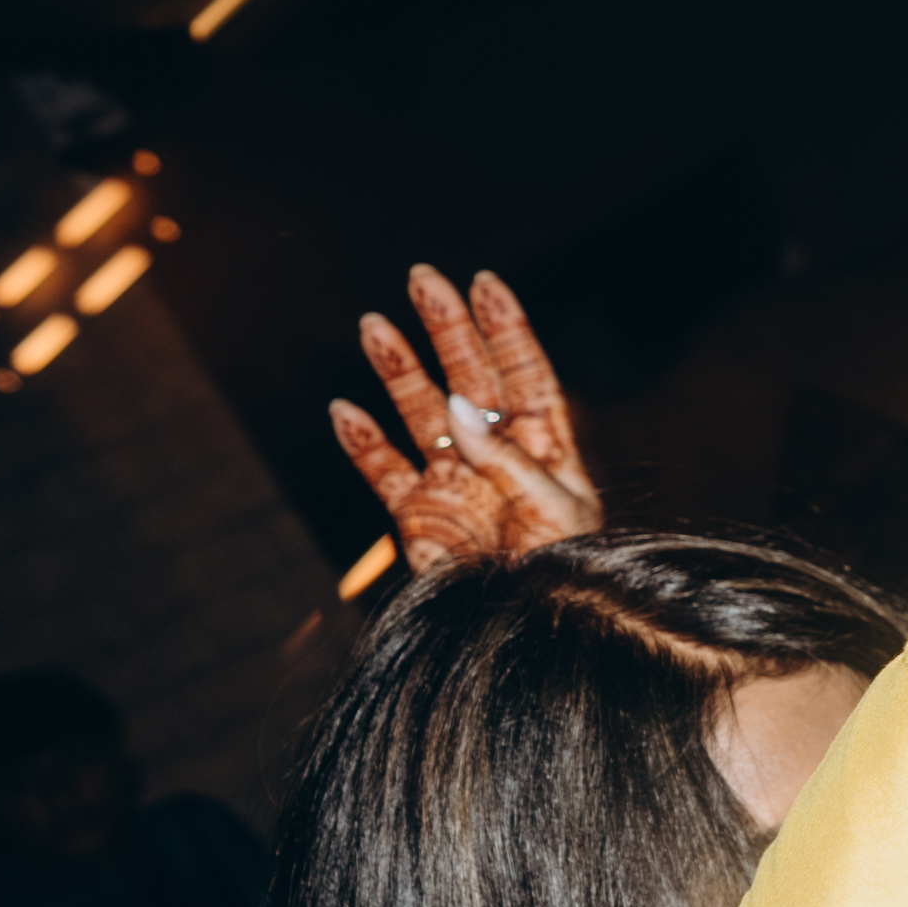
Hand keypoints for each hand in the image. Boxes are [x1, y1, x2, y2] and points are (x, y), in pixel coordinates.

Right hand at [332, 268, 599, 576]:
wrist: (528, 627)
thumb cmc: (563, 572)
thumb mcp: (554, 510)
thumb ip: (508, 459)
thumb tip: (460, 409)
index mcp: (544, 447)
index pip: (524, 373)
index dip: (504, 328)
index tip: (483, 283)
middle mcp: (495, 455)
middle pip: (468, 378)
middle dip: (446, 328)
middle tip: (423, 279)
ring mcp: (453, 482)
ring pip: (419, 413)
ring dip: (398, 371)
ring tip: (373, 327)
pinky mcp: (417, 517)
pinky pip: (383, 471)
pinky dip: (362, 442)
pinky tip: (344, 410)